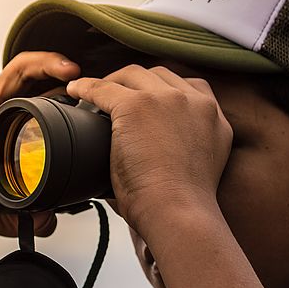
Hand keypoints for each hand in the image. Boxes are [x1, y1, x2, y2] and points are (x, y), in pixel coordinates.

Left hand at [66, 65, 231, 234]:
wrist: (178, 212)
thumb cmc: (179, 206)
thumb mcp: (195, 166)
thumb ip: (182, 147)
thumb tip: (150, 154)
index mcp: (214, 118)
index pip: (188, 87)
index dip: (162, 90)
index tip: (146, 99)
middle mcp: (196, 101)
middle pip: (159, 75)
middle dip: (135, 82)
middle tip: (114, 95)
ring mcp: (167, 99)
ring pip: (132, 75)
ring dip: (112, 82)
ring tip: (93, 94)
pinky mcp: (137, 106)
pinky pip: (104, 88)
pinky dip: (86, 88)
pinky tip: (75, 92)